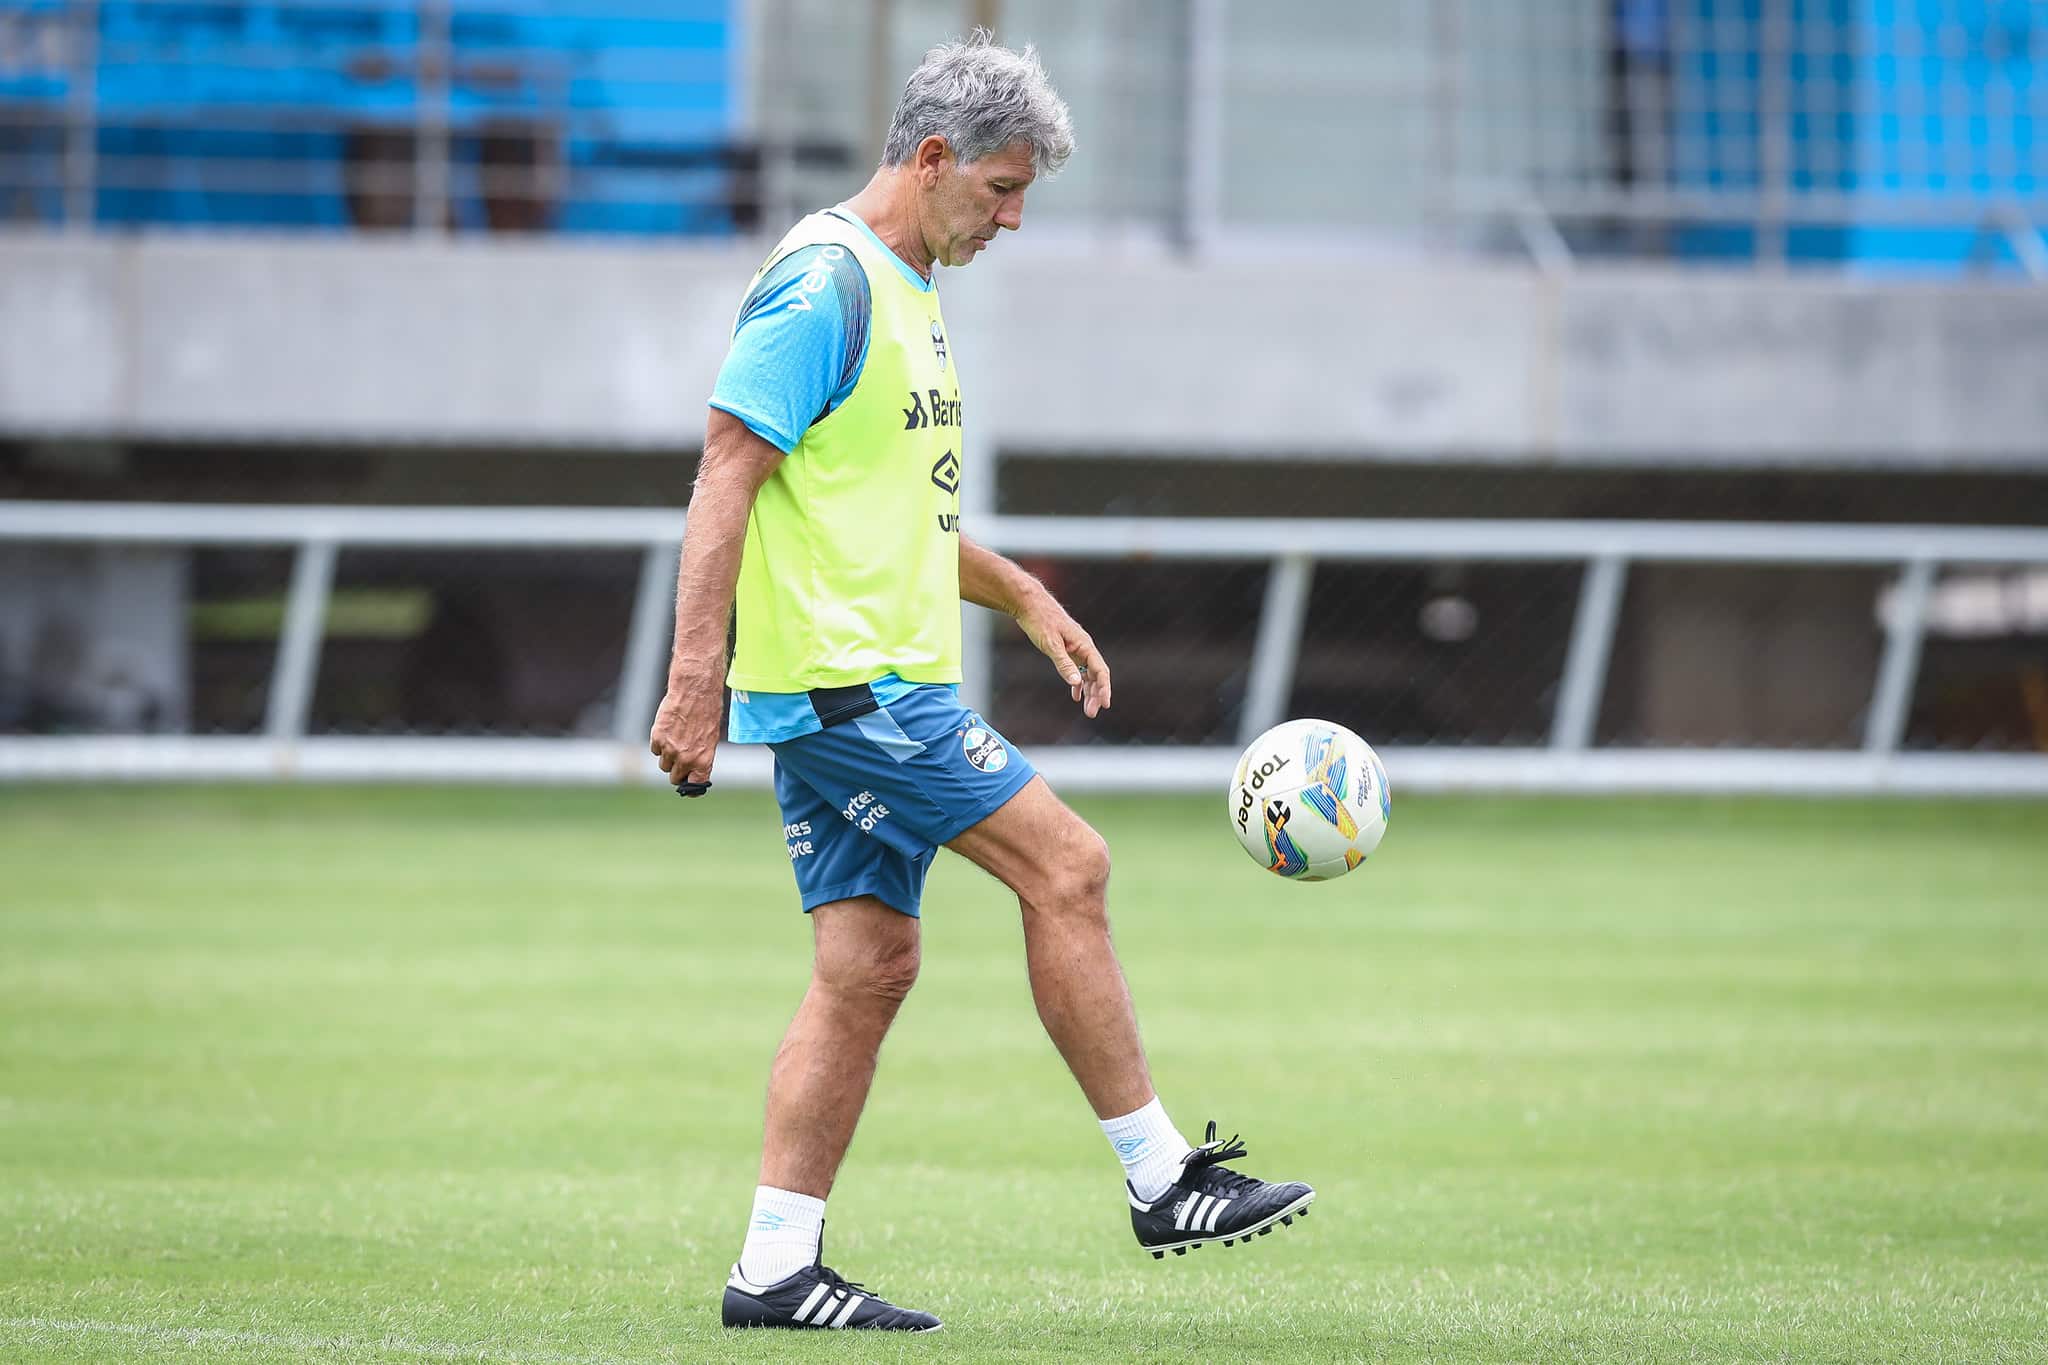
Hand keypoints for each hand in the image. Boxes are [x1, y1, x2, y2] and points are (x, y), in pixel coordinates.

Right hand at [649, 666, 722, 792]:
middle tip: (680, 760)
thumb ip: (701, 756)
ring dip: (668, 758)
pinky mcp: (657, 738)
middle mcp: (686, 759)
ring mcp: (670, 749)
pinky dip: (659, 744)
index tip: (689, 785)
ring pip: (664, 765)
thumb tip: (692, 769)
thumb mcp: (710, 738)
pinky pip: (655, 750)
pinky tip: (668, 732)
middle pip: (675, 778)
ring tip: (675, 742)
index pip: (695, 785)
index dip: (691, 787)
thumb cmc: (707, 712)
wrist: (695, 692)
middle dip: (678, 771)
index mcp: (703, 760)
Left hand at [1016, 595, 1111, 717]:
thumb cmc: (1040, 621)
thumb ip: (1064, 664)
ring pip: (1087, 673)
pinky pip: (1077, 669)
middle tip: (1092, 713)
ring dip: (1088, 691)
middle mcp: (1083, 647)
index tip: (1105, 705)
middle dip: (1096, 694)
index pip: (1100, 670)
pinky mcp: (1066, 649)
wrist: (1029, 603)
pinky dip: (1078, 683)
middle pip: (1096, 675)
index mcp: (1084, 645)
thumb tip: (1076, 683)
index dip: (1104, 688)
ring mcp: (1075, 648)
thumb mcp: (1050, 644)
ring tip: (1087, 709)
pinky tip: (1075, 695)